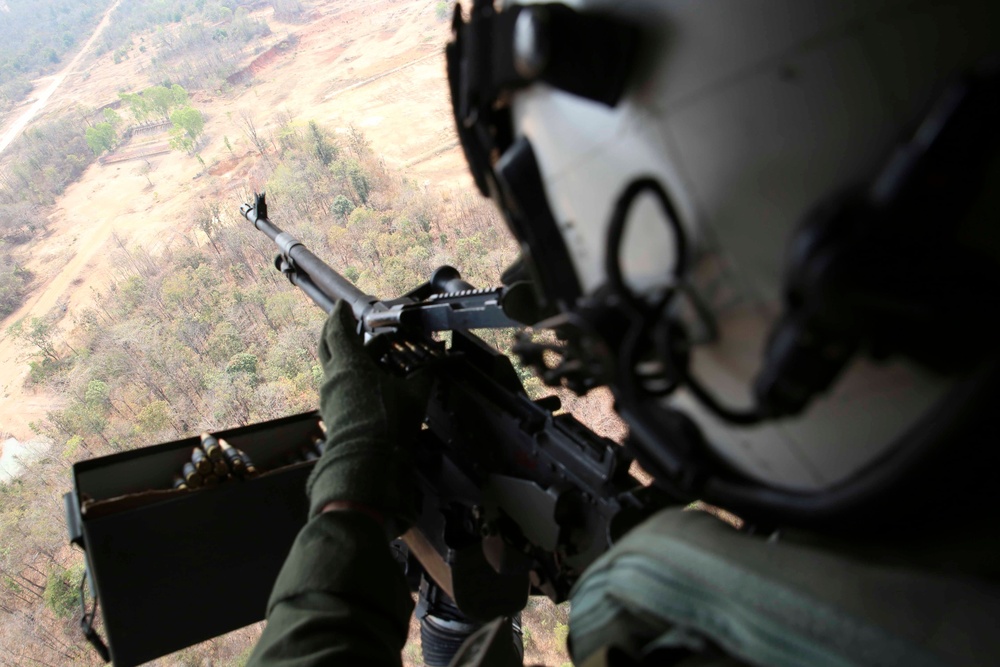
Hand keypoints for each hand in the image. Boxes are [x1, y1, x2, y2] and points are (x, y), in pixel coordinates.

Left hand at [306, 300, 429, 537]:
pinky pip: (339, 384)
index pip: (339, 329)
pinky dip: (349, 374)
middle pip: (327, 344)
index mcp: (349, 365)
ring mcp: (330, 396)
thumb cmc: (388, 424)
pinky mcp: (333, 412)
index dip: (341, 314)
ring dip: (346, 355)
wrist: (366, 464)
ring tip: (367, 353)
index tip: (343, 305)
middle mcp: (334, 377)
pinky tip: (366, 380)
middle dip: (336, 330)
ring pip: (334, 366)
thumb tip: (445, 359)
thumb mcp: (414, 395)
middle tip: (346, 321)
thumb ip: (427, 374)